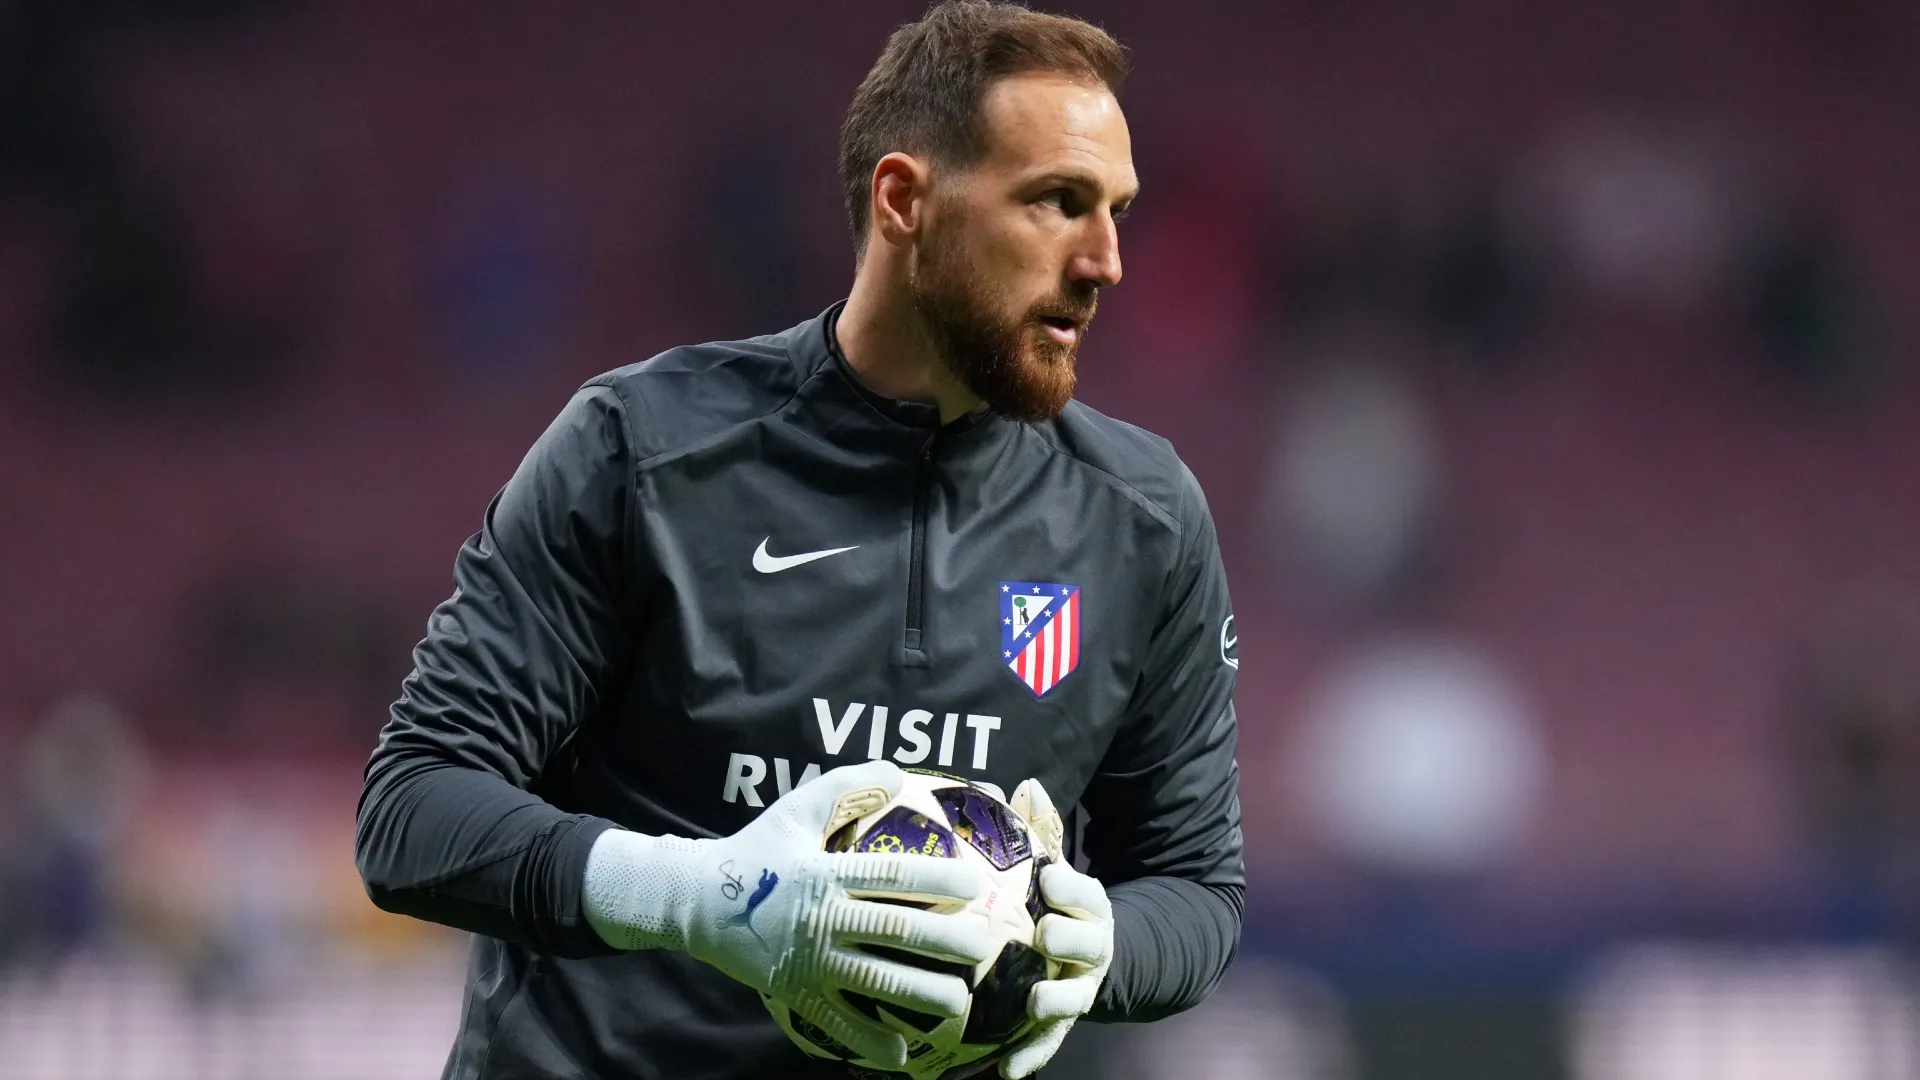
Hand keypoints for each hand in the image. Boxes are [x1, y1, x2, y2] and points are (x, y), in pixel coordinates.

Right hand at [583, 760, 993, 1067]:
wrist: (694, 899)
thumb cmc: (756, 848)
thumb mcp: (796, 809)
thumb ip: (847, 787)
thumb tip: (900, 774)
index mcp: (826, 871)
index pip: (889, 873)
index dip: (935, 877)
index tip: (974, 884)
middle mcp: (822, 917)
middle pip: (891, 929)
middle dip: (942, 939)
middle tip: (983, 946)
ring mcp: (808, 959)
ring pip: (872, 979)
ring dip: (919, 993)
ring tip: (960, 1002)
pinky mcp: (794, 991)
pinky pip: (836, 1021)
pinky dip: (868, 1040)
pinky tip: (903, 1055)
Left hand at [1002, 779, 1114, 1078]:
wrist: (1101, 956)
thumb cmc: (1060, 901)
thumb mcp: (1057, 867)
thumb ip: (1041, 830)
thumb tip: (1024, 783)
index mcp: (1089, 905)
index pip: (1088, 892)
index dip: (1071, 885)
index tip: (1048, 877)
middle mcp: (1092, 948)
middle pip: (1087, 941)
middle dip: (1067, 937)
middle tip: (1043, 933)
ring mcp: (1080, 986)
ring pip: (1074, 994)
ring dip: (1055, 997)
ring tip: (1034, 1000)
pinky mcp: (1064, 1021)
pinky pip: (1050, 1041)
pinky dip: (1032, 1057)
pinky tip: (1008, 1073)